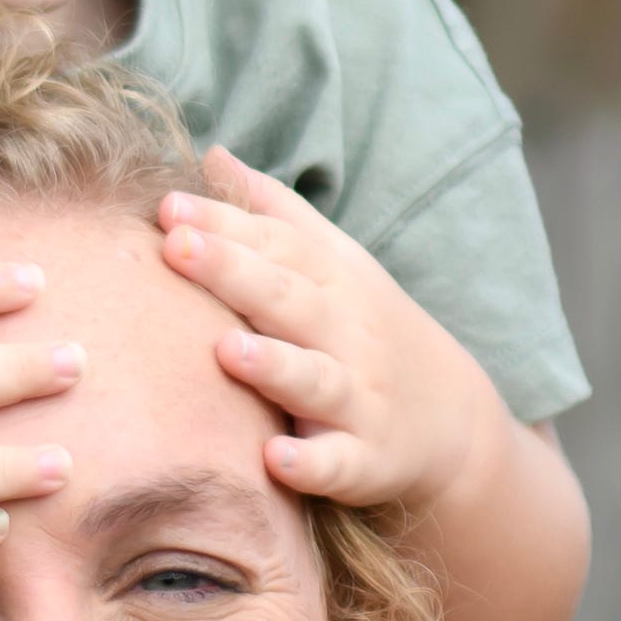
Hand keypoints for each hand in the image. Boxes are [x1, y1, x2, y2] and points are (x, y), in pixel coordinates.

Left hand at [153, 147, 509, 521]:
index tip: (169, 207)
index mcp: (333, 281)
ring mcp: (358, 399)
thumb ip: (273, 212)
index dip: (225, 225)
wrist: (452, 419)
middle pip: (288, 298)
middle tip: (177, 248)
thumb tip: (212, 156)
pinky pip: (336, 463)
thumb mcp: (335, 264)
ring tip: (228, 350)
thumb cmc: (367, 330)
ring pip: (314, 379)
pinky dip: (310, 463)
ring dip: (274, 366)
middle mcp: (346, 334)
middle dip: (234, 273)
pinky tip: (275, 458)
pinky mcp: (364, 460)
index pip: (277, 245)